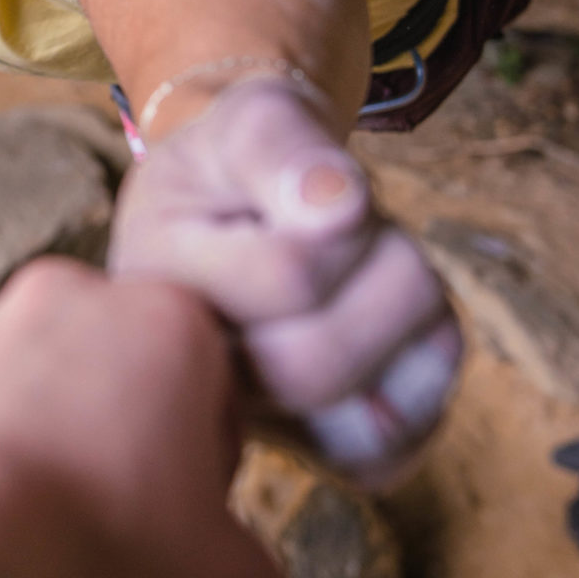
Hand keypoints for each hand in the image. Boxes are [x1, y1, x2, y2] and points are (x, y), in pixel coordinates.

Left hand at [0, 257, 294, 577]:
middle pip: (124, 385)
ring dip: (50, 465)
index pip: (218, 390)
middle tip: (121, 546)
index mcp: (166, 320)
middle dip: (127, 458)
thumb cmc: (93, 551)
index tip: (189, 534)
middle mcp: (68, 300)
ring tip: (43, 557)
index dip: (212, 474)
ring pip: (40, 403)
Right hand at [108, 81, 463, 488]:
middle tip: (378, 226)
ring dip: (413, 330)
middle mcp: (187, 375)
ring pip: (360, 423)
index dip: (347, 221)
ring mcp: (246, 423)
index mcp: (158, 285)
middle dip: (391, 276)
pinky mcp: (303, 451)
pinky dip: (421, 394)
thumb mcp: (250, 117)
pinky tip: (405, 332)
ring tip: (385, 271)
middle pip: (318, 366)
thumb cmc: (241, 160)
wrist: (234, 202)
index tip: (334, 187)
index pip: (290, 276)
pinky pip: (379, 460)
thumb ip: (282, 147)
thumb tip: (338, 206)